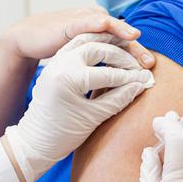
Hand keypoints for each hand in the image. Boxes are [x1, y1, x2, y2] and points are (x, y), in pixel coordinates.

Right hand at [3, 7, 155, 68]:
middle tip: (147, 62)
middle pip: (122, 36)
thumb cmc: (60, 50)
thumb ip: (102, 67)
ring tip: (134, 37)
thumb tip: (124, 84)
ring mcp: (85, 20)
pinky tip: (105, 24)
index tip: (149, 72)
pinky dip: (97, 21)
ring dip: (121, 31)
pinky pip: (86, 20)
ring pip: (108, 25)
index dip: (138, 56)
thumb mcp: (85, 61)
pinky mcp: (70, 21)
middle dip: (135, 48)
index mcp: (104, 34)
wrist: (31, 38)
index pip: (126, 46)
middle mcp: (98, 23)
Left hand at [4, 33, 154, 181]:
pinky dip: (93, 43)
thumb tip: (141, 84)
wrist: (33, 141)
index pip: (108, 73)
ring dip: (107, 42)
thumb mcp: (93, 117)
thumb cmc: (63, 135)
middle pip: (98, 48)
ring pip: (86, 40)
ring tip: (128, 49)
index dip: (131, 77)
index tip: (149, 79)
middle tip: (140, 66)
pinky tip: (108, 49)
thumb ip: (119, 98)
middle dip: (122, 56)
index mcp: (69, 78)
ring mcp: (56, 61)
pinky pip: (76, 44)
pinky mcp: (55, 62)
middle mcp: (60, 63)